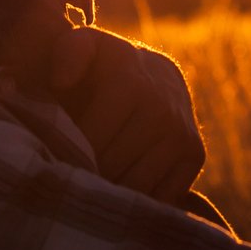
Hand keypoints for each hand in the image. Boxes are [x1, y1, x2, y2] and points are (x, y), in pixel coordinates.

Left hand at [16, 20, 208, 203]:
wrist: (158, 77)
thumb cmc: (104, 70)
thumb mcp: (85, 48)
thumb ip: (67, 53)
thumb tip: (60, 80)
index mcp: (129, 80)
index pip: (89, 140)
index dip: (67, 154)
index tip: (55, 155)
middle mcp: (161, 107)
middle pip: (110, 167)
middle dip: (86, 175)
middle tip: (71, 175)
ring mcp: (181, 132)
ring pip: (134, 188)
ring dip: (110, 193)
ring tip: (93, 184)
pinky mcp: (195, 154)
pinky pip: (159, 198)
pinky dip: (138, 201)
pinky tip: (123, 187)